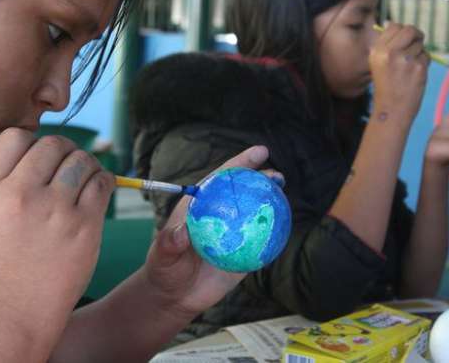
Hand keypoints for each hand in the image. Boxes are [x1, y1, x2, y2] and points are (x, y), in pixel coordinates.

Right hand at [0, 128, 113, 351]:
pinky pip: (104, 182)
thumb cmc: (1, 262)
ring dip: (87, 164)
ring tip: (82, 181)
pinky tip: (96, 191)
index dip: (31, 144)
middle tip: (66, 170)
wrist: (13, 312)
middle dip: (64, 151)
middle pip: (54, 144)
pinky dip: (104, 180)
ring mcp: (55, 209)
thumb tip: (54, 149)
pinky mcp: (85, 225)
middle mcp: (21, 194)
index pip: (15, 136)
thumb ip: (13, 179)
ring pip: (83, 160)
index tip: (38, 161)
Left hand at [141, 146, 281, 321]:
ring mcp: (234, 232)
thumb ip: (170, 243)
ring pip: (256, 212)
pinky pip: (262, 240)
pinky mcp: (245, 252)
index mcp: (201, 205)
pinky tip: (286, 226)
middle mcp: (221, 214)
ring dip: (272, 201)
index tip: (260, 152)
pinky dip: (275, 232)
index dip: (241, 163)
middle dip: (263, 178)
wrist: (175, 297)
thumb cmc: (165, 270)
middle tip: (278, 176)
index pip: (222, 178)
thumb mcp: (162, 256)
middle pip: (244, 191)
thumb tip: (181, 232)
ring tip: (284, 194)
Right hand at [369, 23, 429, 123]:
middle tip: (417, 42)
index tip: (405, 38)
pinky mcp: (418, 68)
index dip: (402, 30)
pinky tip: (415, 74)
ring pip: (420, 44)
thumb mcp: (377, 63)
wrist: (391, 110)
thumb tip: (392, 23)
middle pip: (410, 30)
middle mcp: (390, 53)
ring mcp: (405, 60)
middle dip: (416, 35)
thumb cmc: (386, 86)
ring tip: (411, 66)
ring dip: (419, 52)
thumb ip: (386, 44)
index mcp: (377, 50)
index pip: (394, 26)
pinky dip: (424, 63)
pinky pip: (426, 56)